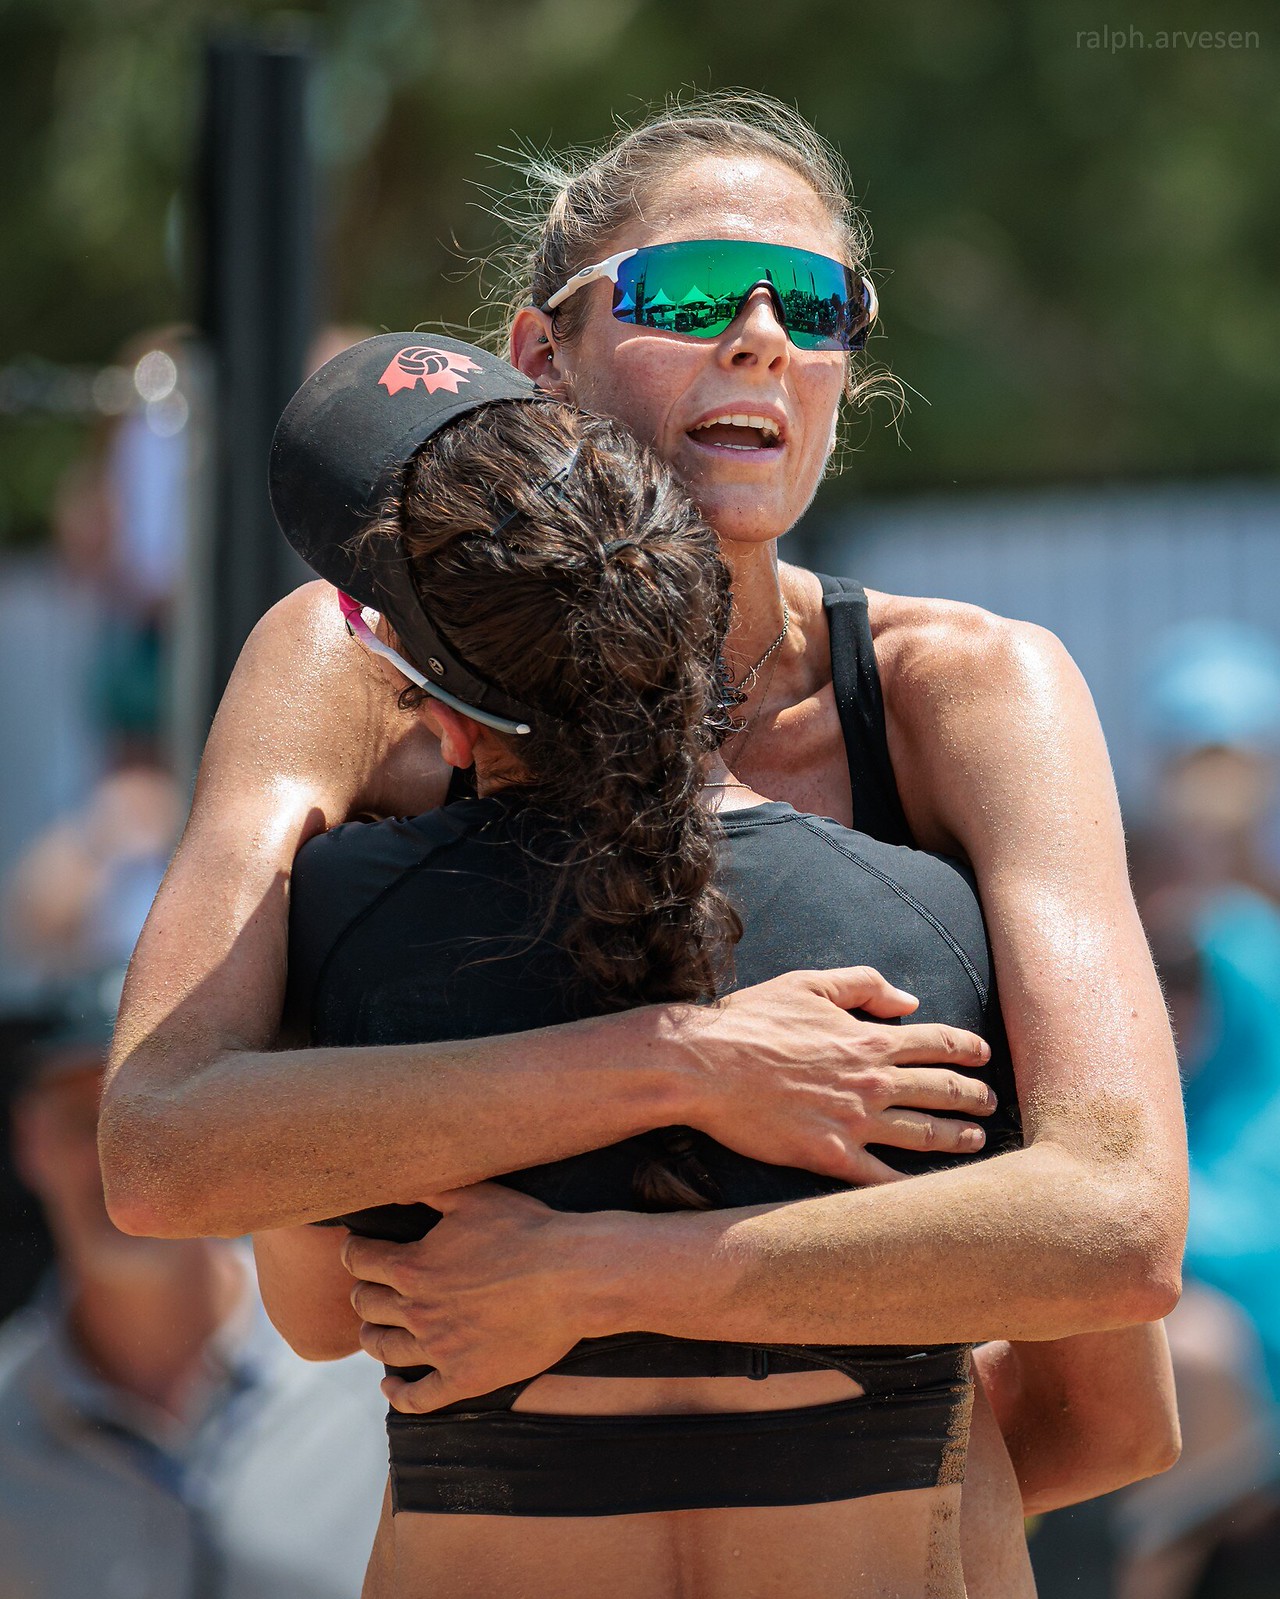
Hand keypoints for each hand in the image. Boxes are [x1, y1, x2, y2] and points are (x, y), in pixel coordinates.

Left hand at [343, 1183, 597, 1413]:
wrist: (572, 1278)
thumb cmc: (526, 1230)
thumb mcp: (474, 1197)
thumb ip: (428, 1191)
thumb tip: (393, 1188)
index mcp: (413, 1267)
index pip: (360, 1261)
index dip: (354, 1252)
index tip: (359, 1249)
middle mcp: (417, 1311)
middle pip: (365, 1305)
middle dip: (362, 1291)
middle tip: (370, 1286)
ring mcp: (439, 1349)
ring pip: (382, 1349)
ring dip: (372, 1336)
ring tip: (375, 1329)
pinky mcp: (463, 1378)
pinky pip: (417, 1397)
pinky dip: (397, 1394)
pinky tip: (391, 1386)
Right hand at [677, 965, 994, 1184]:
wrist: (706, 1066)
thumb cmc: (751, 1020)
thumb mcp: (809, 984)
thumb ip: (864, 985)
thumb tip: (909, 1001)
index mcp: (868, 1039)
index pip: (937, 1043)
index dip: (968, 1049)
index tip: (984, 1056)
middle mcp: (872, 1082)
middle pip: (940, 1091)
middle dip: (972, 1096)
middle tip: (989, 1102)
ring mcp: (854, 1123)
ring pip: (924, 1136)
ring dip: (956, 1138)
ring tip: (975, 1140)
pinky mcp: (830, 1157)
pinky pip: (882, 1179)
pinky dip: (911, 1187)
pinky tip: (930, 1192)